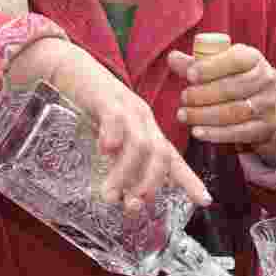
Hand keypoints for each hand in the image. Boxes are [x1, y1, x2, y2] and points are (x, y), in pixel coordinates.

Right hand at [8, 38, 211, 211]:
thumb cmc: (91, 109)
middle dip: (151, 183)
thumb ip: (119, 164)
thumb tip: (123, 201)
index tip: (205, 201)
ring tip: (110, 194)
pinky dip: (113, 137)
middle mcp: (143, 120)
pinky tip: (104, 151)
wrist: (71, 69)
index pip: (174, 159)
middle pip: (162, 154)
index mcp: (147, 131)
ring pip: (139, 144)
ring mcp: (127, 108)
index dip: (190, 181)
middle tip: (134, 206)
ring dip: (126, 174)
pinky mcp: (106, 99)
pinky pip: (116, 119)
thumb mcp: (110, 138)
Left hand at [167, 44, 275, 159]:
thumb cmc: (235, 78)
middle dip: (204, 94)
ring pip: (234, 112)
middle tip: (183, 98)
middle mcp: (265, 80)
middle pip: (233, 88)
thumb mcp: (220, 65)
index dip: (211, 67)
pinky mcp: (264, 128)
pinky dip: (215, 134)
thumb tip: (172, 58)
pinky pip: (238, 133)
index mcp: (253, 59)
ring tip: (183, 115)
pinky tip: (197, 132)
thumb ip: (196, 62)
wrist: (266, 103)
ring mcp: (266, 105)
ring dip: (205, 115)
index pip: (235, 60)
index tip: (189, 75)